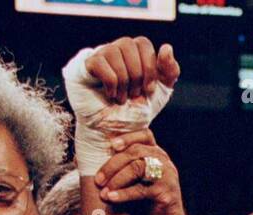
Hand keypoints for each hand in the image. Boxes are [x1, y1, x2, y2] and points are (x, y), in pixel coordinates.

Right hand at [62, 38, 177, 174]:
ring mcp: (98, 56)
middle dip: (137, 75)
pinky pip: (100, 63)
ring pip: (114, 52)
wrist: (115, 133)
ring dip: (123, 82)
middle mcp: (115, 49)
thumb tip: (167, 47)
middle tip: (133, 96)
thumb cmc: (135, 112)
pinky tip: (110, 95)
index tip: (149, 91)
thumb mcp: (160, 93)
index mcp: (133, 53)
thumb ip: (169, 71)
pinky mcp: (83, 66)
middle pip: (129, 44)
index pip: (143, 43)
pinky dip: (110, 83)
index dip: (149, 67)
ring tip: (121, 99)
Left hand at [96, 128, 190, 214]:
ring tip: (103, 191)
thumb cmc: (146, 204)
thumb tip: (92, 160)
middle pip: (136, 151)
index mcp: (158, 155)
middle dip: (113, 164)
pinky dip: (123, 194)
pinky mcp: (167, 194)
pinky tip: (111, 198)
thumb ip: (123, 169)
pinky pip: (141, 190)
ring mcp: (168, 177)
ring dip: (117, 178)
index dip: (128, 137)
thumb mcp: (134, 182)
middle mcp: (165, 163)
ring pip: (138, 167)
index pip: (145, 135)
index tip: (111, 145)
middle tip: (98, 179)